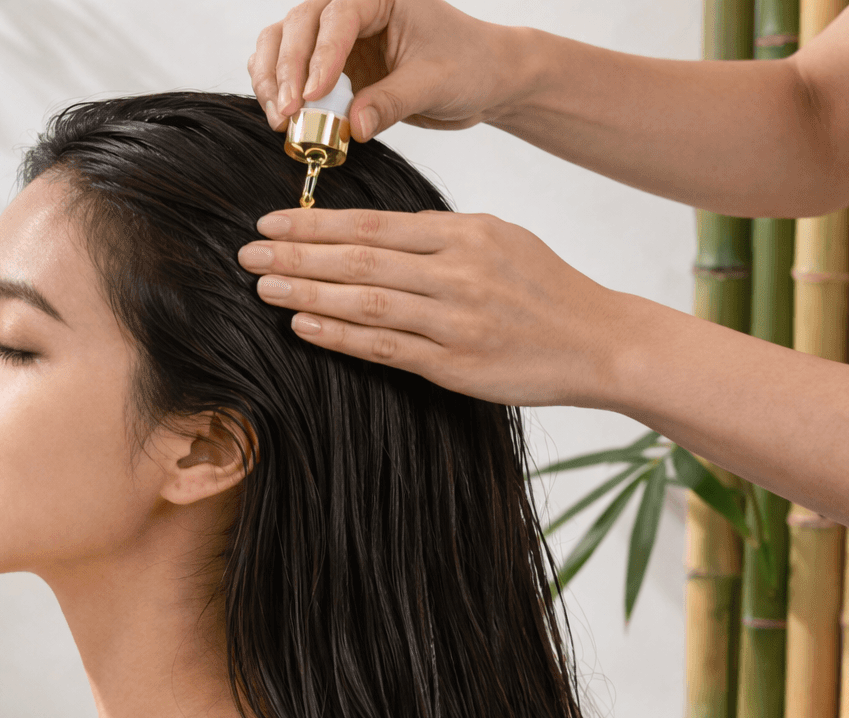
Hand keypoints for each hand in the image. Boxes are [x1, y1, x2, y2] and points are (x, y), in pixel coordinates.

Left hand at [237, 208, 631, 408]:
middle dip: (297, 254)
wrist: (600, 342)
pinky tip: (301, 324)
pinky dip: (338, 335)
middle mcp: (457, 271)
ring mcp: (454, 319)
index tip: (271, 222)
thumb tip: (371, 231)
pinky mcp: (454, 363)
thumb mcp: (499, 239)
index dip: (315, 223)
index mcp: (464, 233)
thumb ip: (439, 236)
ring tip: (262, 286)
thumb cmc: (544, 289)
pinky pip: (384, 347)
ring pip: (365, 300)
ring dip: (306, 292)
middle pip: (359, 258)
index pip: (373, 224)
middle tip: (247, 252)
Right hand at [248, 0, 527, 139]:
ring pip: (281, 43)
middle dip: (286, 71)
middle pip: (298, 25)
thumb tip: (352, 128)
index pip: (338, 17)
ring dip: (271, 80)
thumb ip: (391, 102)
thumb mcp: (435, 84)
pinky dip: (277, 91)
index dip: (320, 56)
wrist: (482, 79)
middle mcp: (352, 9)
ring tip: (279, 120)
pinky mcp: (329, 65)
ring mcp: (336, 37)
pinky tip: (280, 116)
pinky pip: (287, 70)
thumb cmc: (469, 66)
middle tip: (287, 114)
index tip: (310, 97)